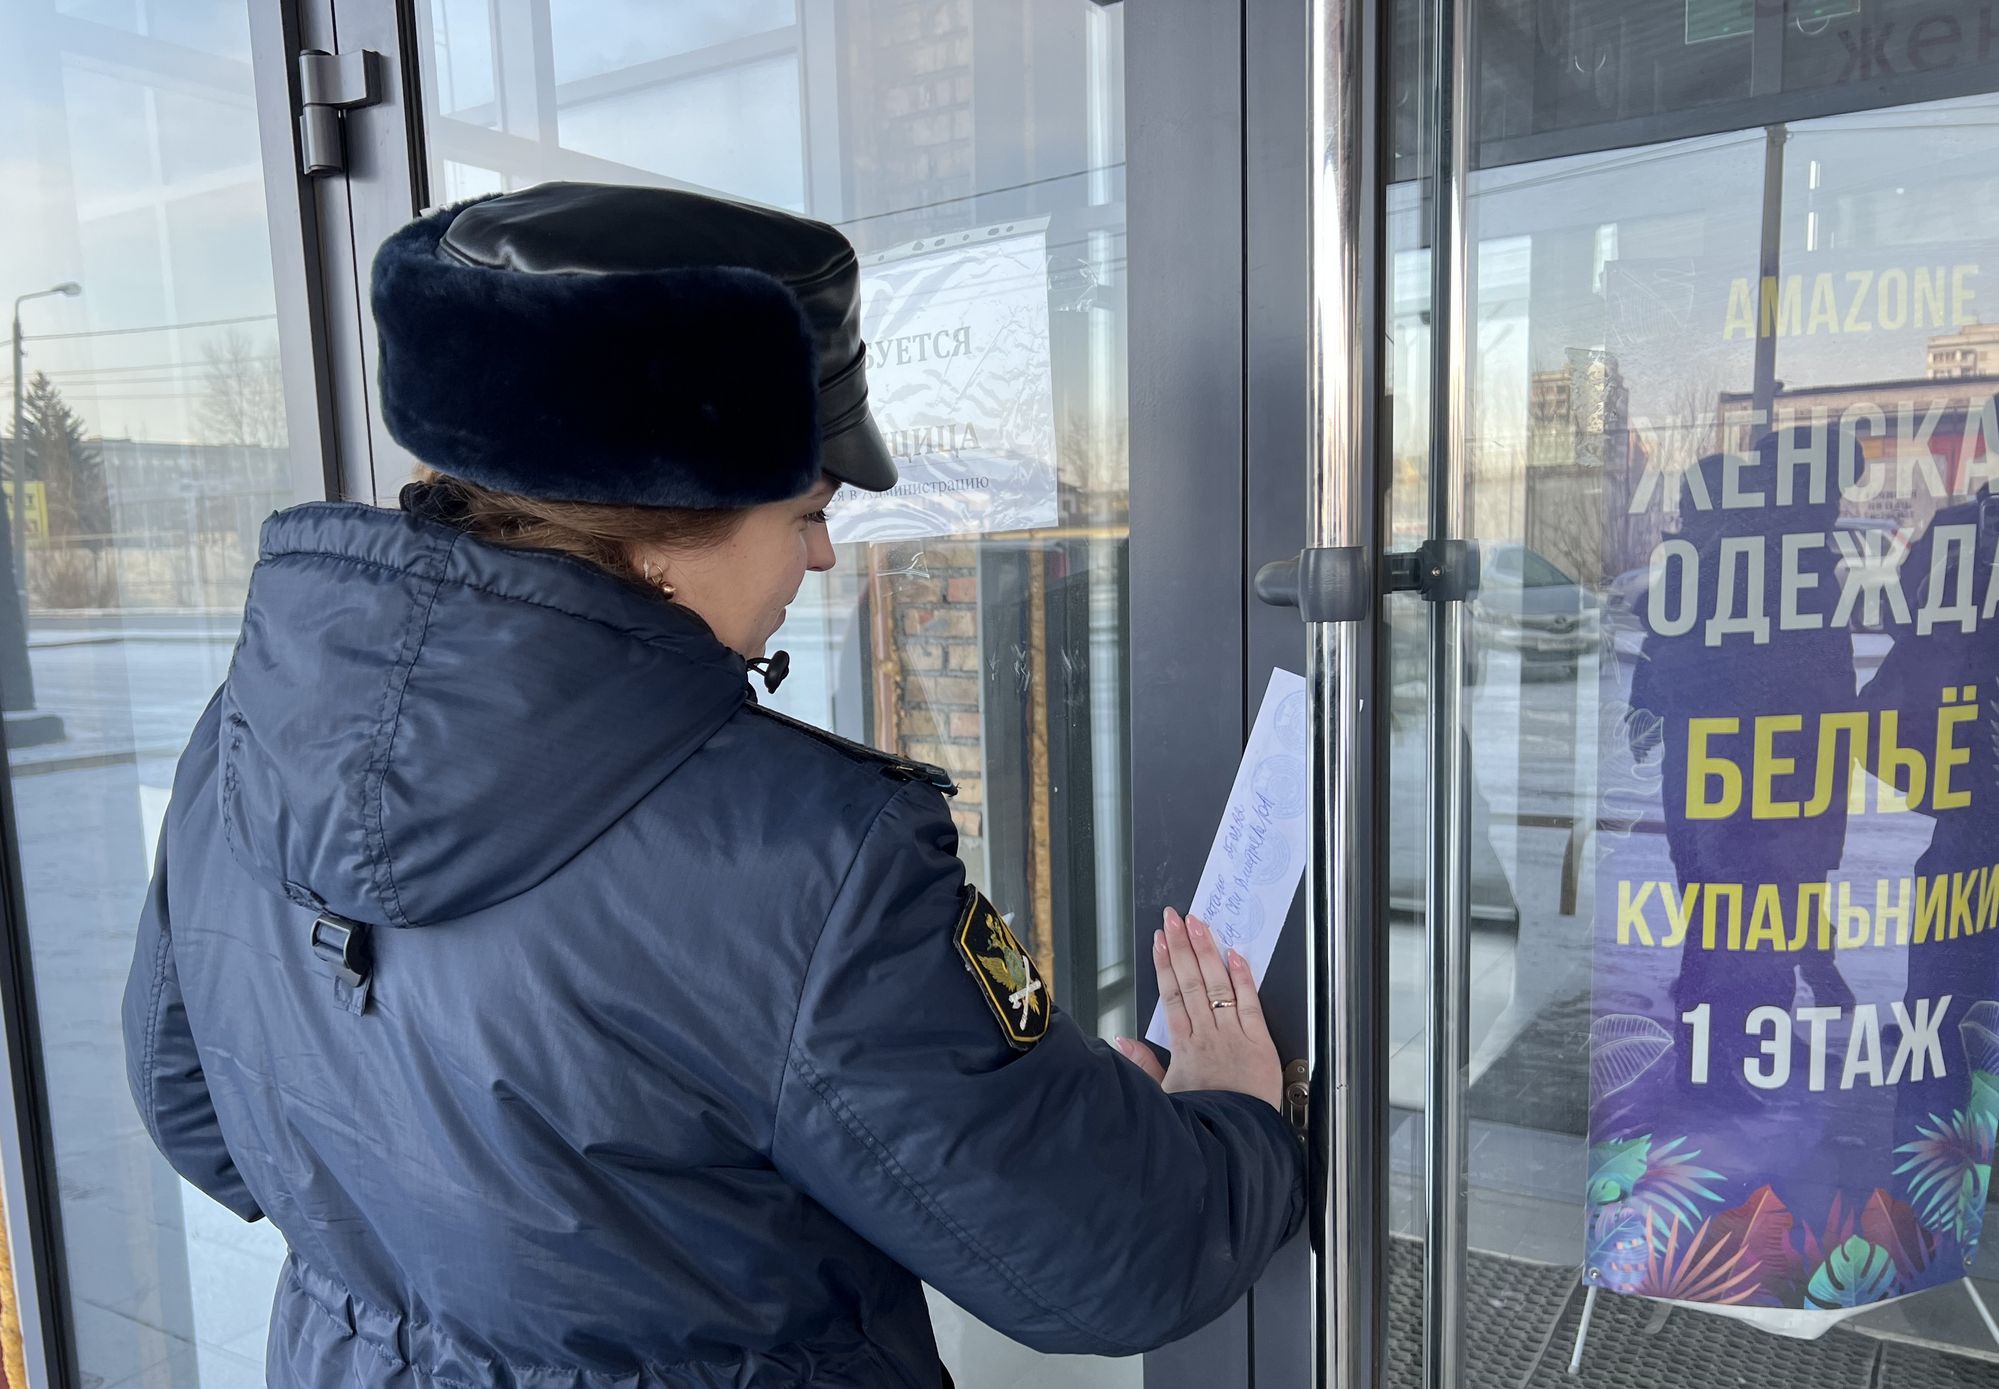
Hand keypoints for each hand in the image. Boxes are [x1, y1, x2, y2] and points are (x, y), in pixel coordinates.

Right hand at [1113, 908, 1282, 1110]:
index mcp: (1184, 1046)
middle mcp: (1208, 1035)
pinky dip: (1243, 978)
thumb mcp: (1163, 1096)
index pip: (1171, 995)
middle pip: (1192, 981)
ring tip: (1199, 925)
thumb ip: (1143, 1065)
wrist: (1238, 1139)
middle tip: (1175, 917)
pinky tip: (1236, 956)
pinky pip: (1250, 1003)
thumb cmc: (1203, 1120)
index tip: (1160, 940)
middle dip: (1181, 946)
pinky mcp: (1260, 1042)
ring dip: (1208, 952)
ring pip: (1218, 985)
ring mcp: (1234, 1036)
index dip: (1164, 964)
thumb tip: (1122, 1039)